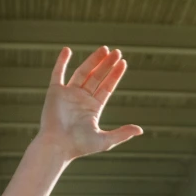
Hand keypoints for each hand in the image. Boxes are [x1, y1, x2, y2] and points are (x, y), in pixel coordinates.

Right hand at [37, 46, 142, 160]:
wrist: (58, 146)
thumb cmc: (80, 145)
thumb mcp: (105, 140)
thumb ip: (122, 134)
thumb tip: (140, 130)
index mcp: (93, 109)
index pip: (106, 88)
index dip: (115, 75)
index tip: (123, 62)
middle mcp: (81, 100)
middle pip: (97, 77)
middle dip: (107, 65)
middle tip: (117, 52)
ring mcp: (68, 95)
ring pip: (82, 72)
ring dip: (92, 60)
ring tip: (104, 49)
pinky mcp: (55, 92)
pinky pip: (58, 73)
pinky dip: (61, 62)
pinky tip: (67, 50)